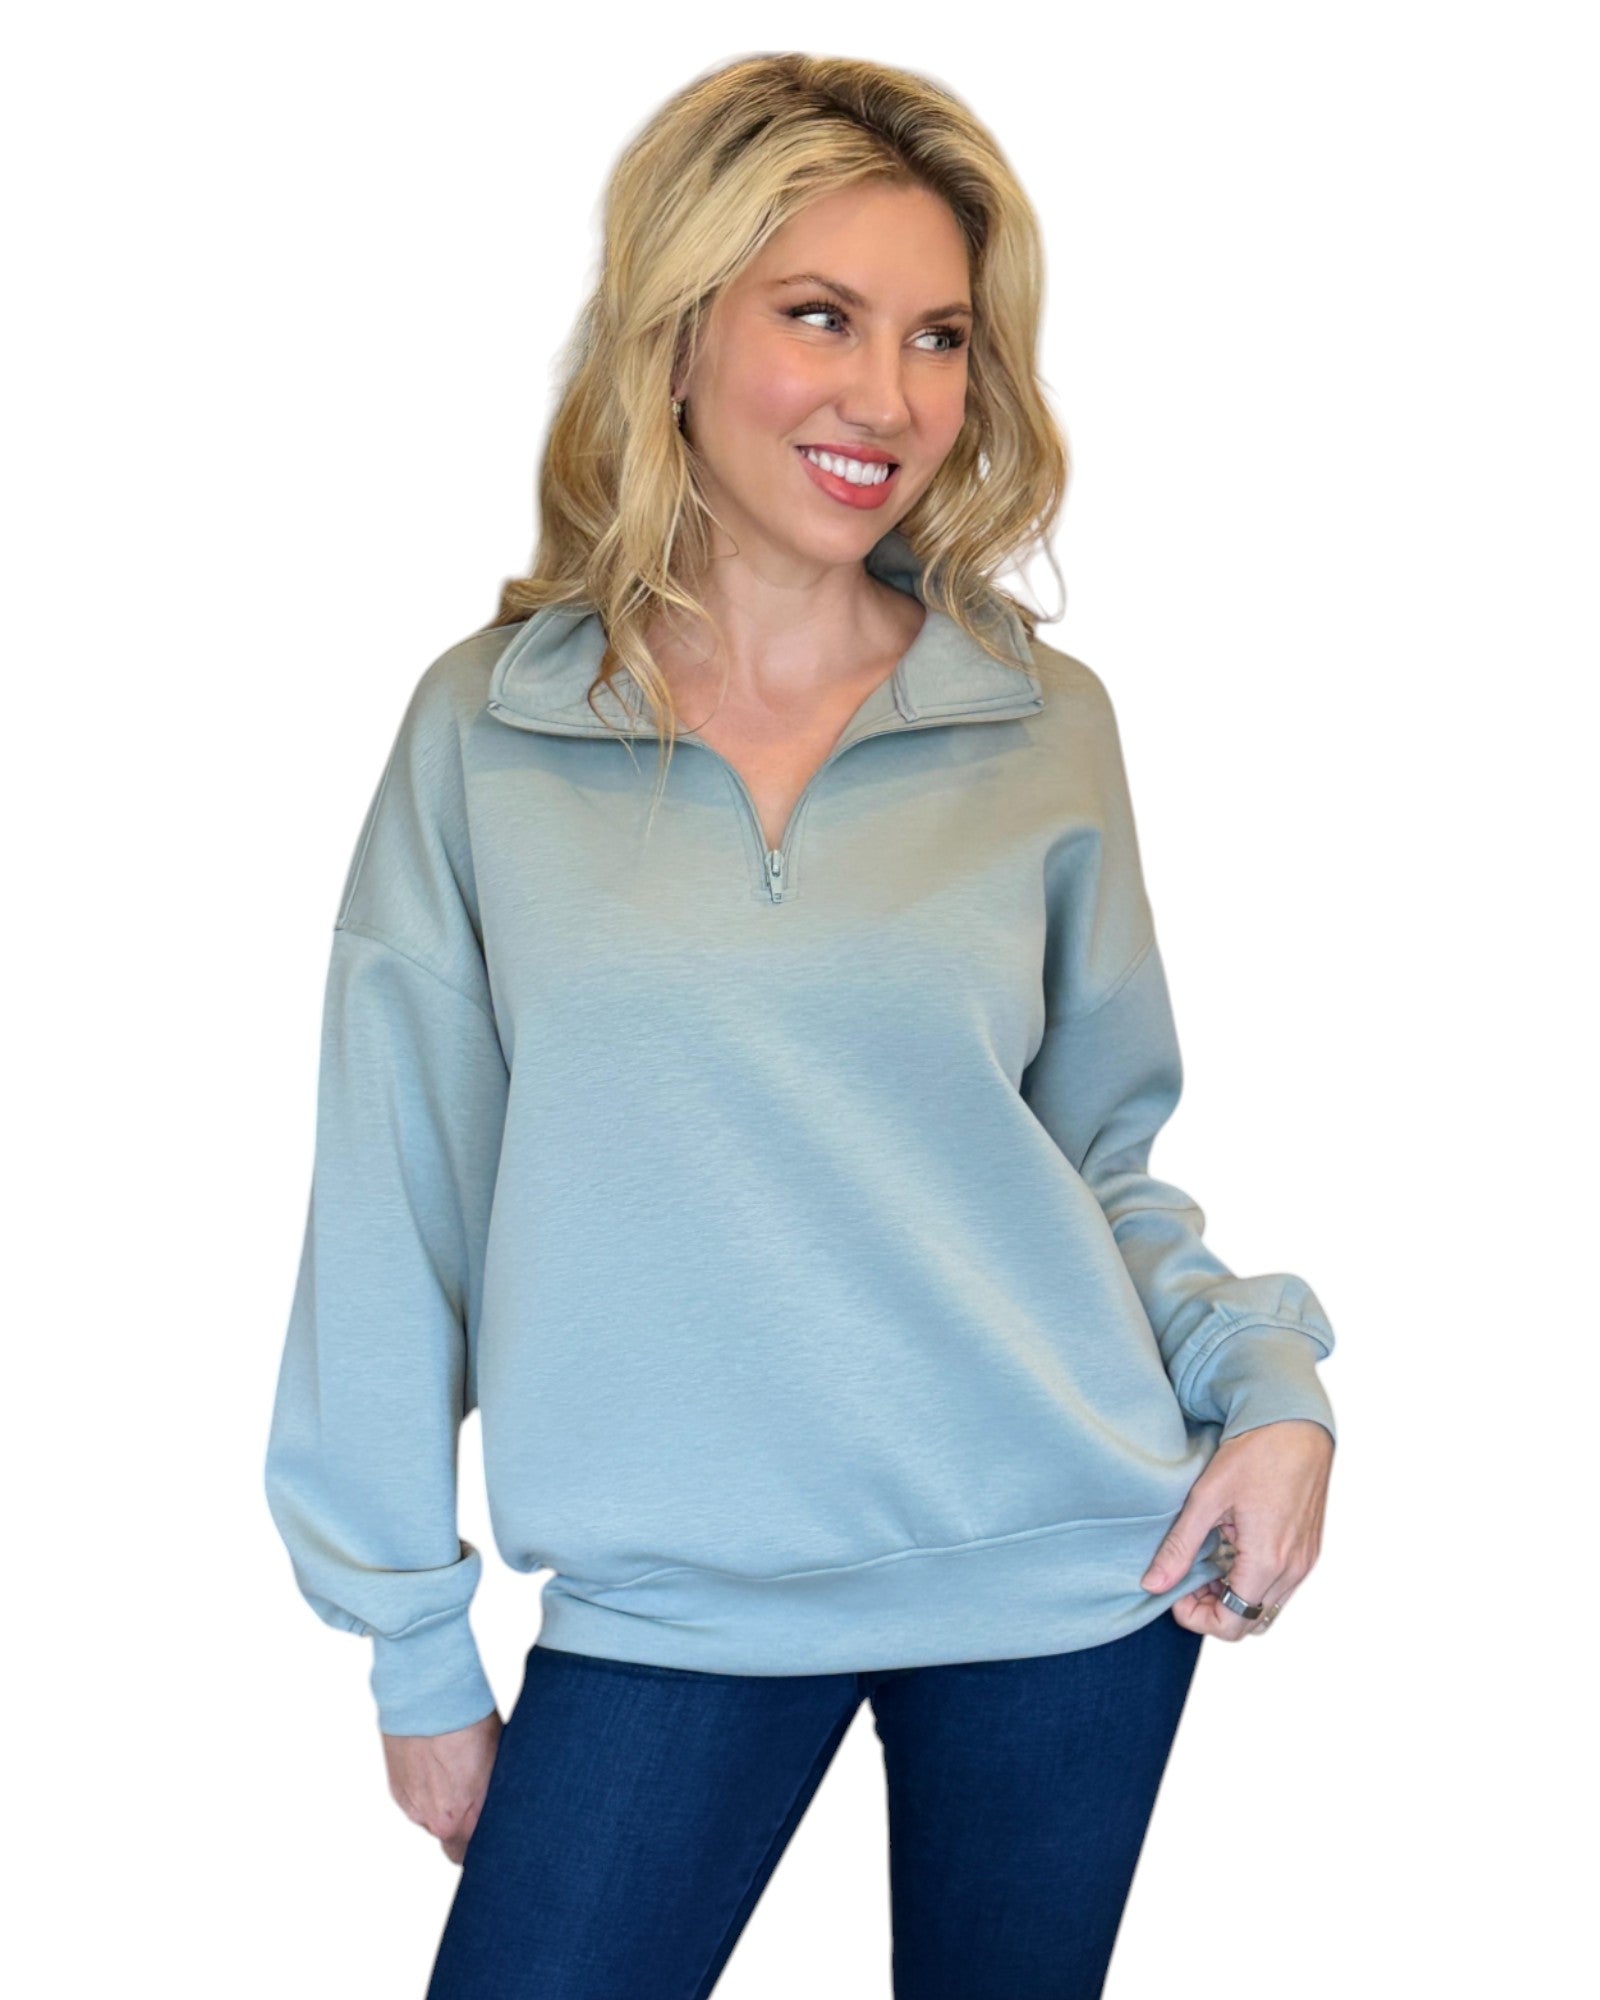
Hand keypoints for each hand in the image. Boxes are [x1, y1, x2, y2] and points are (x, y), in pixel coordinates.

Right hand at [382, 1708, 502, 1863]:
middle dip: (463, 1822)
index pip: (470, 1855)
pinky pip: (416, 1802)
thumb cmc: (470, 1722)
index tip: (490, 1832)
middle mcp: (435, 1821)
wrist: (427, 1695)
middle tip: (475, 1792)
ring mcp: (413, 1807)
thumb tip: (505, 1805)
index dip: (481, 1845)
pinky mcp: (397, 1790)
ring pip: (433, 1818)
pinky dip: (425, 1789)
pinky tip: (435, 1763)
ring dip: (443, 1803)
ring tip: (454, 1768)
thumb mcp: (497, 1760)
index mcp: (464, 1820)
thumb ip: (494, 1795)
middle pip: (452, 1837)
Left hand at [1140, 1418, 1333, 1639]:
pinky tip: (1233, 1549)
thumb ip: (1180, 1547)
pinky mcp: (1309, 1549)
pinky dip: (1254, 1581)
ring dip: (1234, 1597)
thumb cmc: (1254, 1453)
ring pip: (1266, 1607)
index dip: (1198, 1618)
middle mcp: (1293, 1570)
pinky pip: (1281, 1586)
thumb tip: (1152, 1585)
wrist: (1296, 1424)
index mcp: (1267, 1562)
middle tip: (1189, 1579)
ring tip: (1208, 1562)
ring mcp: (1305, 1561)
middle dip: (1214, 1610)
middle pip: (1249, 1622)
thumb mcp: (1207, 1498)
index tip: (1177, 1591)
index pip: (1232, 1625)